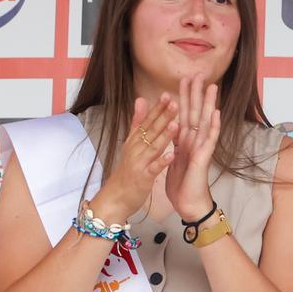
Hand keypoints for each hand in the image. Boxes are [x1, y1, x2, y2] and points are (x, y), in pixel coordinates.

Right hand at [91, 96, 176, 224]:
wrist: (116, 197)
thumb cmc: (127, 170)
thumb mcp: (131, 144)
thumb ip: (137, 122)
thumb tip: (141, 99)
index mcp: (134, 140)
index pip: (147, 121)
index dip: (157, 108)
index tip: (168, 94)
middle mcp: (136, 149)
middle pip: (151, 131)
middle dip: (163, 117)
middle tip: (175, 102)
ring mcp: (139, 163)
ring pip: (153, 147)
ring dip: (164, 136)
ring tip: (176, 124)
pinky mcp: (143, 178)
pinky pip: (154, 169)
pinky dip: (162, 162)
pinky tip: (172, 155)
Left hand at [166, 75, 219, 221]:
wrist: (189, 205)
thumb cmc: (182, 184)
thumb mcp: (173, 159)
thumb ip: (174, 143)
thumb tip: (172, 128)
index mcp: (185, 141)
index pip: (184, 114)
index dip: (184, 96)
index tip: (184, 79)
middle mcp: (195, 141)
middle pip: (196, 112)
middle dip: (196, 93)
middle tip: (198, 73)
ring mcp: (201, 148)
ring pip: (205, 122)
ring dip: (208, 104)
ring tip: (211, 87)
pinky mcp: (204, 158)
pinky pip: (209, 140)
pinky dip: (212, 126)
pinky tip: (215, 113)